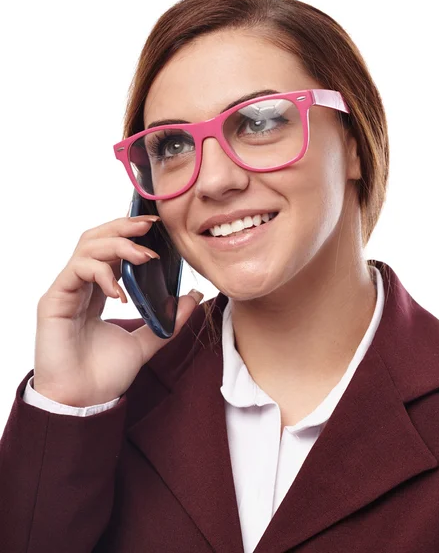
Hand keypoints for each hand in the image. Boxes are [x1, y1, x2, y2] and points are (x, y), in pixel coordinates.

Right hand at [33, 215, 202, 405]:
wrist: (82, 403)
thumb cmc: (104, 374)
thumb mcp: (146, 342)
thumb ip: (168, 321)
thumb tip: (193, 297)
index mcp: (99, 291)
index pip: (111, 249)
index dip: (131, 234)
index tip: (157, 229)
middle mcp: (81, 285)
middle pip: (96, 238)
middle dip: (123, 227)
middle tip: (150, 226)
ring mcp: (66, 291)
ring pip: (86, 248)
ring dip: (117, 245)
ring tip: (144, 257)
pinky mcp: (54, 301)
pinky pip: (76, 271)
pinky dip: (101, 273)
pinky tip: (120, 292)